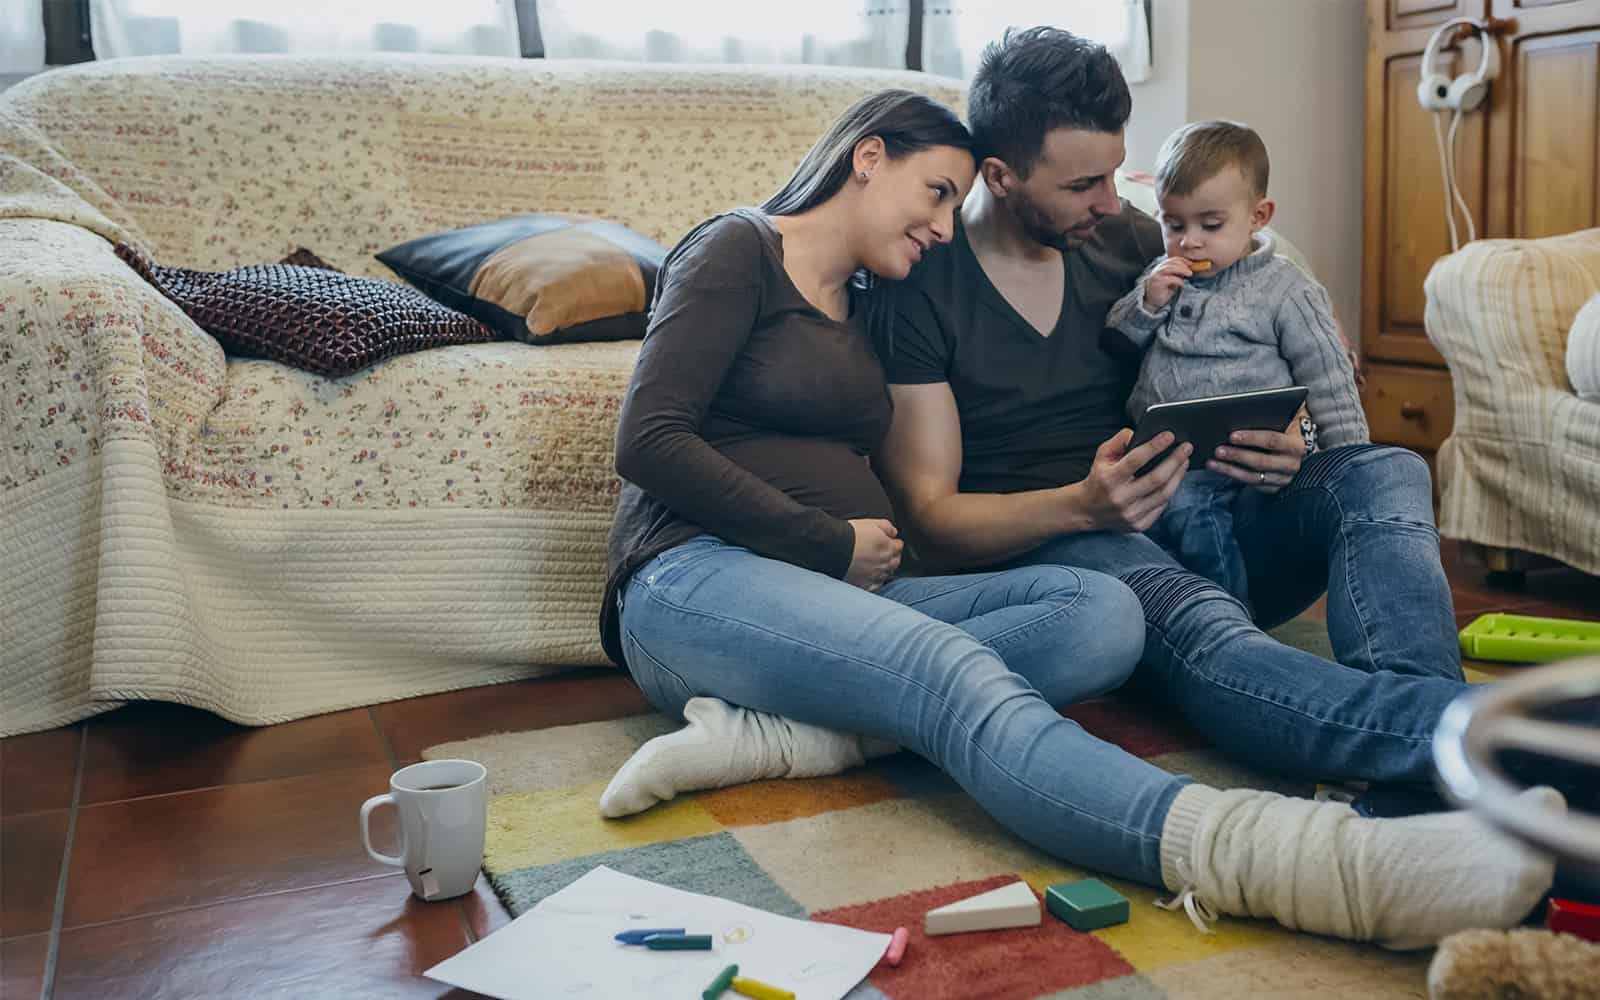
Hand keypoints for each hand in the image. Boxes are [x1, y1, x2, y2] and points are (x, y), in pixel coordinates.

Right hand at [846, 518, 902, 591]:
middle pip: (895, 562)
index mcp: (888, 548)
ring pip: (886, 574)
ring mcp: (875, 575)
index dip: (893, 542)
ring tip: (875, 563)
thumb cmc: (851, 534)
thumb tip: (894, 533)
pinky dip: (875, 581)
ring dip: (884, 568)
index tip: (889, 541)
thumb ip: (887, 527)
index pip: (899, 546)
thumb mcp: (872, 523)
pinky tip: (870, 576)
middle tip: (883, 552)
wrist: (834, 547)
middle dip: (892, 556)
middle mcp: (884, 564)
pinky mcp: (864, 584)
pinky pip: (875, 585)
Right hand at [1068, 428, 1191, 532]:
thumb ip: (1119, 441)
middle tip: (1187, 447)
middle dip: (1175, 461)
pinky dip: (1171, 491)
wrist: (1088, 510)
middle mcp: (1120, 499)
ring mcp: (1130, 514)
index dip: (1155, 446)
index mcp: (1109, 480)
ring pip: (1163, 494)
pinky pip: (1162, 506)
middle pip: (1156, 479)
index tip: (1169, 435)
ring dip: (1178, 475)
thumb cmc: (1099, 478)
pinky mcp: (1139, 525)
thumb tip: (1140, 433)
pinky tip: (1175, 479)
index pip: (1135, 460)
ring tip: (1184, 461)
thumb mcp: (1102, 455)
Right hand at [1143, 256, 1193, 310]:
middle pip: (1172, 262)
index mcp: (1162, 267)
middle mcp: (1158, 269)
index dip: (1183, 260)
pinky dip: (1178, 280)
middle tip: (1191, 271)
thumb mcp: (1173, 279)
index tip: (1191, 264)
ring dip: (1182, 270)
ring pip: (1170, 268)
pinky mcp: (1157, 283)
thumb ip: (1178, 274)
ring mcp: (1156, 275)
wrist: (1154, 301)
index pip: (1173, 259)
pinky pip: (1170, 279)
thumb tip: (1189, 270)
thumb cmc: (1164, 290)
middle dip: (1183, 265)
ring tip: (1189, 274)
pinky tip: (1182, 284)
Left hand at [1206, 407, 1307, 493]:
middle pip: (1261, 461)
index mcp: (1296, 445)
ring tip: (1212, 462)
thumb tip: (1241, 415)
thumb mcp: (1285, 420)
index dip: (1252, 438)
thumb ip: (1269, 418)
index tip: (1232, 436)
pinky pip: (1252, 485)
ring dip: (1230, 470)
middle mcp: (1292, 464)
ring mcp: (1283, 478)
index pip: (1273, 441)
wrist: (1297, 447)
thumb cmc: (1287, 429)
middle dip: (1237, 456)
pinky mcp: (1274, 488)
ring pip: (1254, 477)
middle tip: (1218, 450)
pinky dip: (1234, 477)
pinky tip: (1221, 469)